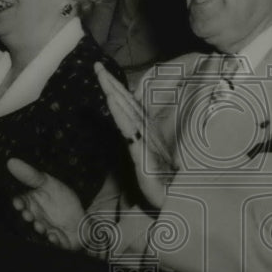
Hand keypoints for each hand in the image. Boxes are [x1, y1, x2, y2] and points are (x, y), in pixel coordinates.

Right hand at [8, 158, 83, 248]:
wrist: (81, 215)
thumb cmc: (62, 200)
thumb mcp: (48, 183)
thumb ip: (31, 175)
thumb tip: (10, 160)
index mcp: (32, 204)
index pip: (22, 203)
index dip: (19, 204)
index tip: (18, 203)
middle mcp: (37, 218)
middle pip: (30, 218)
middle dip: (28, 217)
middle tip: (28, 215)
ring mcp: (48, 230)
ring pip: (41, 231)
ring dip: (40, 228)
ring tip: (41, 225)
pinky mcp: (60, 241)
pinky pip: (57, 242)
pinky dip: (55, 240)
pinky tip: (54, 235)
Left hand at [95, 62, 175, 209]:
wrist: (175, 206)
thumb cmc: (162, 187)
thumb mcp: (145, 167)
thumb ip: (137, 152)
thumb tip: (131, 140)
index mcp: (146, 136)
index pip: (129, 109)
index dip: (118, 91)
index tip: (104, 75)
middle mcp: (147, 135)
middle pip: (126, 104)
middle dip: (111, 84)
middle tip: (96, 65)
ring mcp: (145, 143)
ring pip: (126, 112)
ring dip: (113, 92)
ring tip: (100, 75)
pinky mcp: (142, 156)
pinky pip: (128, 131)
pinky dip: (119, 114)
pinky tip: (110, 101)